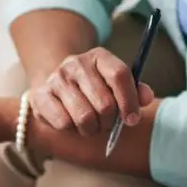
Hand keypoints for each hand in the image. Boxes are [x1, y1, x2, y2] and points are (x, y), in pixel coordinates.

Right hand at [30, 48, 153, 136]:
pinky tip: (71, 121)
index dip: (129, 101)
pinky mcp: (40, 95)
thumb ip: (135, 90)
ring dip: (91, 129)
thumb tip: (146, 97)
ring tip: (90, 125)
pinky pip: (64, 123)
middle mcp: (76, 63)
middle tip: (106, 123)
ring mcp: (57, 78)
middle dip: (109, 122)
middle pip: (105, 103)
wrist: (56, 87)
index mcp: (99, 56)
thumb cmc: (94, 89)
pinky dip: (71, 130)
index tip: (132, 120)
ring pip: (85, 118)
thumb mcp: (115, 85)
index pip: (119, 75)